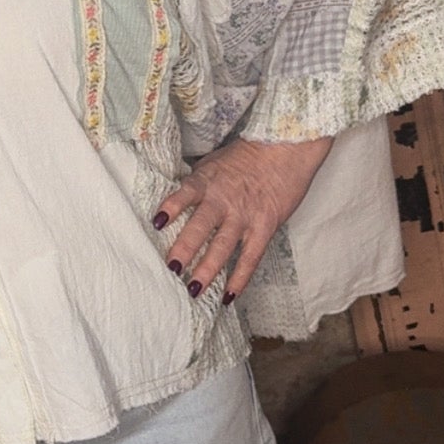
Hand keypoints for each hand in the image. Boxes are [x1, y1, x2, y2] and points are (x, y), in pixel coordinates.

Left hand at [154, 134, 333, 303]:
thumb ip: (195, 183)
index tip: (157, 222)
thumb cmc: (247, 155)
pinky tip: (228, 295)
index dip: (171, 207)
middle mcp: (223, 200)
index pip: (185, 194)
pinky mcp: (264, 226)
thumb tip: (174, 201)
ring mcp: (244, 215)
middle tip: (171, 269)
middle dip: (185, 248)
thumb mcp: (213, 163)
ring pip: (223, 246)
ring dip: (207, 269)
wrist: (286, 148)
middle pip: (201, 227)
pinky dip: (240, 278)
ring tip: (194, 289)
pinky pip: (250, 257)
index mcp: (206, 181)